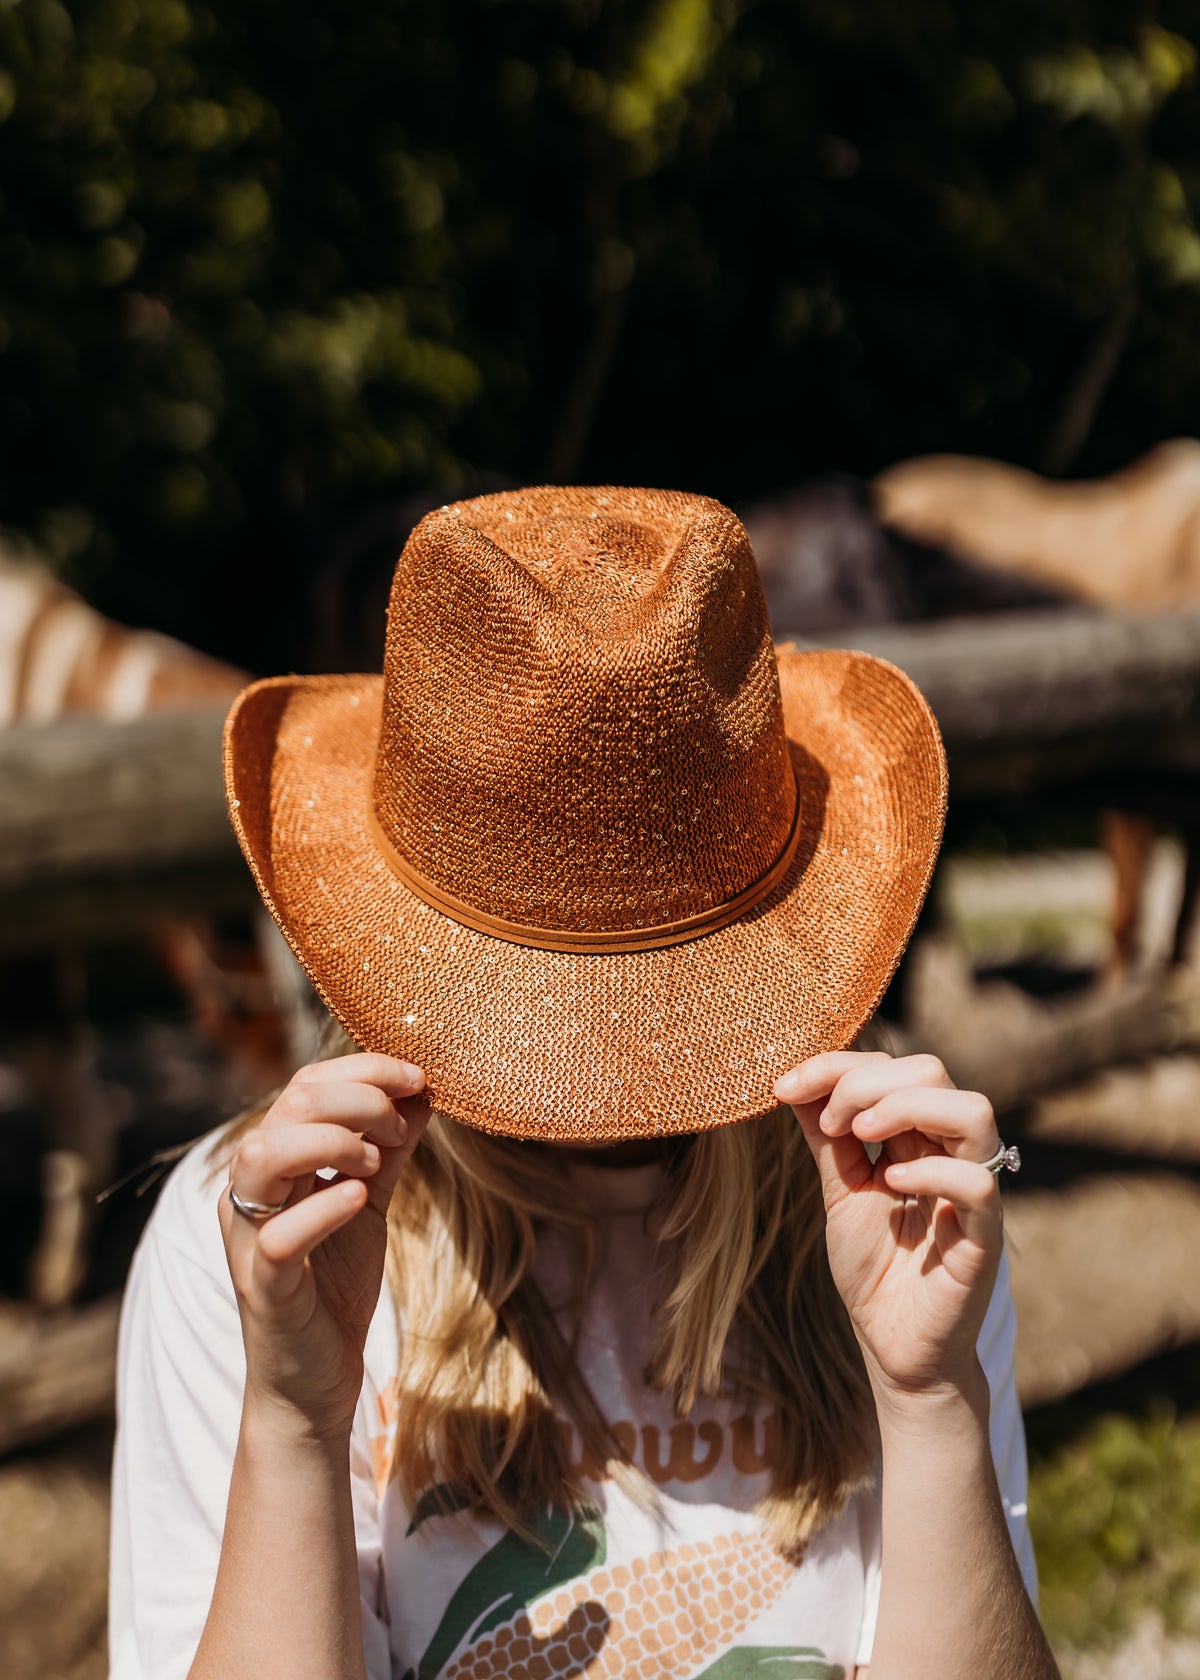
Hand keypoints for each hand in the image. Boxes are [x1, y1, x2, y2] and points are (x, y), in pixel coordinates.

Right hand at [219, 1053, 428, 1439]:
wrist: (317, 1382)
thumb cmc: (335, 1287)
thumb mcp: (368, 1204)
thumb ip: (389, 1151)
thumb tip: (421, 1095)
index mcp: (273, 1163)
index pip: (305, 1085)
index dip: (364, 1070)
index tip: (418, 1076)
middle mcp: (251, 1189)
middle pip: (289, 1106)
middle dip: (358, 1100)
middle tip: (400, 1127)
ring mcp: (249, 1235)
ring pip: (265, 1155)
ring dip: (332, 1141)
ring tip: (375, 1161)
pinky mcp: (262, 1285)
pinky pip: (276, 1235)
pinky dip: (320, 1207)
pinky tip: (357, 1197)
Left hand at [775, 1051, 1002, 1405]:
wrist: (893, 1349)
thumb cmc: (874, 1270)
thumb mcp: (840, 1191)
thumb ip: (828, 1139)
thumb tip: (796, 1083)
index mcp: (920, 1138)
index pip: (895, 1068)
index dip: (838, 1065)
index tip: (785, 1088)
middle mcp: (952, 1155)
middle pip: (933, 1071)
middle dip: (867, 1081)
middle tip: (830, 1121)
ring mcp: (973, 1193)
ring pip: (972, 1111)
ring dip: (905, 1106)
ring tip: (860, 1133)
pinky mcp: (983, 1238)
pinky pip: (977, 1184)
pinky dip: (930, 1171)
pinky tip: (889, 1184)